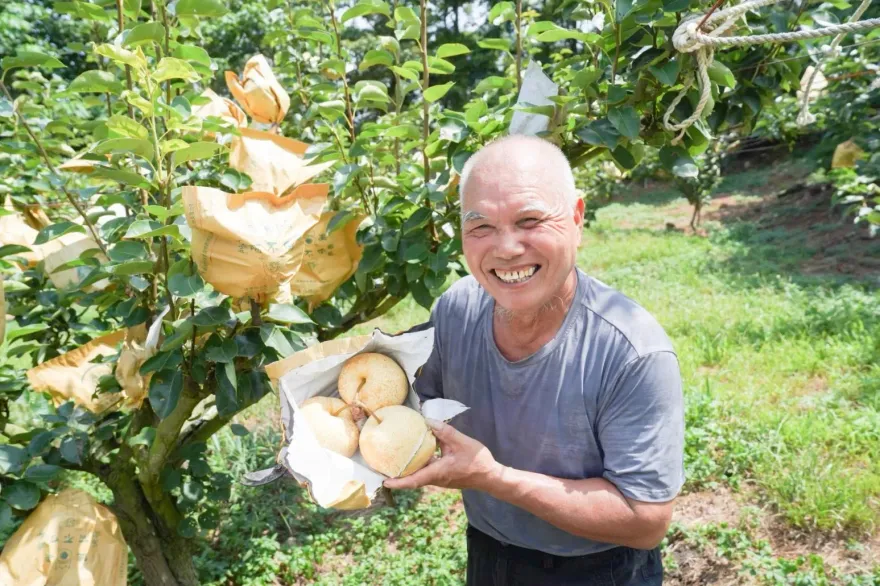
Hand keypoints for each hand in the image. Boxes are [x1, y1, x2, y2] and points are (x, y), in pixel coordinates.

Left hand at [382, 418, 501, 491]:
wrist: (491, 476)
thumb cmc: (477, 461)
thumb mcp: (461, 442)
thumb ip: (444, 432)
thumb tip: (428, 421)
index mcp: (438, 472)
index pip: (414, 480)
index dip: (398, 482)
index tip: (384, 482)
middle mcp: (436, 479)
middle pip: (413, 479)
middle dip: (398, 476)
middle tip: (383, 468)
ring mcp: (440, 479)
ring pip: (420, 475)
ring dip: (408, 470)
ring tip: (396, 459)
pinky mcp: (445, 476)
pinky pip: (428, 471)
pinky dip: (420, 464)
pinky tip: (419, 453)